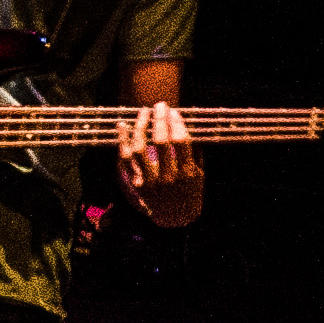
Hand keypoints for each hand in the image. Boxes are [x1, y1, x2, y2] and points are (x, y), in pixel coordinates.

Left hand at [116, 96, 206, 225]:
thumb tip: (186, 124)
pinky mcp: (137, 183)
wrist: (176, 218)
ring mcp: (150, 181)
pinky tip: (122, 125)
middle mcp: (168, 177)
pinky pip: (126, 160)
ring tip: (143, 111)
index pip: (180, 142)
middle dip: (160, 120)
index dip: (176, 123)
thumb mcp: (200, 173)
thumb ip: (195, 151)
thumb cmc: (190, 191)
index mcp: (188, 173)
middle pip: (161, 142)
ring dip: (140, 127)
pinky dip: (122, 141)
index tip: (173, 111)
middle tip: (160, 105)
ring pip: (139, 149)